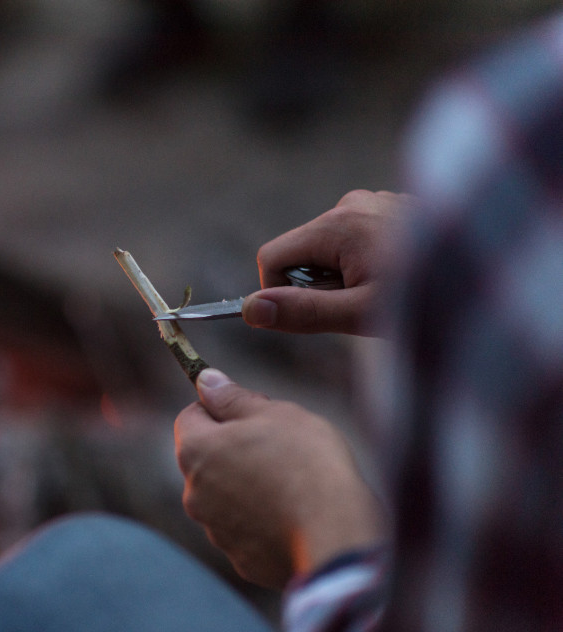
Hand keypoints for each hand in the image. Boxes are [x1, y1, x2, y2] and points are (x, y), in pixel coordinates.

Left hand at [174, 368, 383, 588]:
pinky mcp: (241, 559)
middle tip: (279, 445)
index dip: (220, 408)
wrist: (336, 532)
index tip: (253, 411)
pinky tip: (294, 516)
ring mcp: (215, 531)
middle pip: (207, 459)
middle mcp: (194, 494)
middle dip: (233, 449)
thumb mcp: (273, 413)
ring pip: (225, 497)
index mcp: (196, 451)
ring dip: (247, 486)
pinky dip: (263, 521)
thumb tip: (206, 381)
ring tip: (291, 483)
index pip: (190, 416)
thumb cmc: (305, 462)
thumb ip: (233, 397)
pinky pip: (247, 531)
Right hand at [242, 189, 415, 334]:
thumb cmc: (430, 298)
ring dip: (344, 275)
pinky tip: (399, 275)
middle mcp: (351, 203)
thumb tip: (250, 310)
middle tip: (362, 306)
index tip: (311, 316)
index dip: (279, 293)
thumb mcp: (360, 314)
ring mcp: (375, 201)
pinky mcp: (393, 208)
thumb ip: (301, 312)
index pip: (271, 258)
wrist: (494, 277)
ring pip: (329, 248)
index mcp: (336, 224)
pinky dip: (366, 261)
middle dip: (318, 284)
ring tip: (387, 291)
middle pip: (301, 252)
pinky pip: (356, 238)